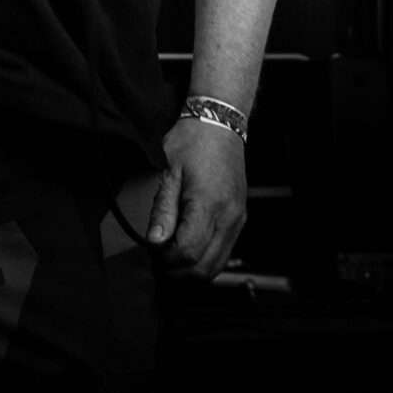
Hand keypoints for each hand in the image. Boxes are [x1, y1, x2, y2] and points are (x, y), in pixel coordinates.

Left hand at [144, 117, 247, 279]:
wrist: (219, 122)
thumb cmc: (193, 141)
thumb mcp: (169, 172)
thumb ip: (162, 210)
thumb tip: (155, 242)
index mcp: (209, 204)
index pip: (187, 252)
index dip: (166, 259)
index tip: (153, 251)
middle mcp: (228, 216)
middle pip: (204, 267)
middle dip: (177, 270)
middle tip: (158, 258)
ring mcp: (237, 219)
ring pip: (216, 265)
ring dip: (191, 269)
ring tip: (171, 254)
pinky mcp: (239, 218)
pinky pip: (224, 252)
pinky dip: (205, 258)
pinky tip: (188, 246)